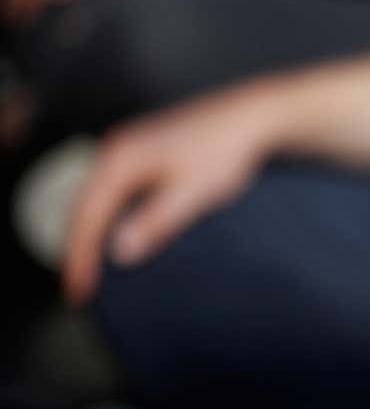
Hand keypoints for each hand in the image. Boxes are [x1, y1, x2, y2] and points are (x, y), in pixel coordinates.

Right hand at [62, 82, 282, 302]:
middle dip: (78, 247)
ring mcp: (130, 148)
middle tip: (80, 288)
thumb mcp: (191, 193)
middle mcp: (115, 150)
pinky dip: (109, 216)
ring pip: (97, 197)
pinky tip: (119, 233)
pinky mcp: (146, 151)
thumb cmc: (224, 152)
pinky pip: (115, 190)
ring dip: (91, 232)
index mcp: (118, 160)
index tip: (79, 292)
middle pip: (83, 206)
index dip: (79, 256)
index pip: (86, 216)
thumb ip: (155, 222)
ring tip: (92, 267)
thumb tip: (118, 252)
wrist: (252, 116)